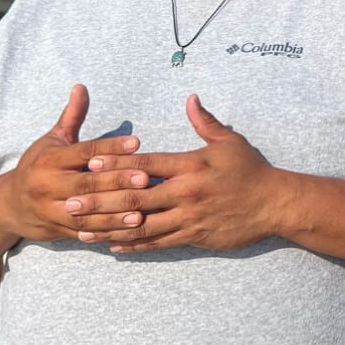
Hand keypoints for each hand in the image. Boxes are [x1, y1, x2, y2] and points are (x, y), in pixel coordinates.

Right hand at [0, 85, 144, 241]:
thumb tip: (81, 87)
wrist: (7, 206)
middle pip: (86, 183)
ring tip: (142, 210)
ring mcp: (51, 211)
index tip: (137, 142)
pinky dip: (107, 232)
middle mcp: (47, 185)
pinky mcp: (57, 230)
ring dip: (114, 213)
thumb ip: (71, 117)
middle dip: (116, 182)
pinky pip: (85, 233)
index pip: (84, 151)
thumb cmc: (37, 166)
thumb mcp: (52, 141)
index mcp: (49, 160)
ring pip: (86, 213)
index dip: (110, 147)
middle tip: (146, 178)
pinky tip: (129, 230)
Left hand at [66, 95, 281, 252]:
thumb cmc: (252, 170)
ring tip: (82, 230)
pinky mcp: (194, 236)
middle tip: (70, 203)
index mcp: (191, 165)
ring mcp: (189, 217)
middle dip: (100, 201)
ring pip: (142, 225)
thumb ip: (205, 122)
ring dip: (109, 228)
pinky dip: (134, 245)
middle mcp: (186, 192)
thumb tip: (190, 99)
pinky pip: (158, 243)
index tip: (89, 162)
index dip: (116, 163)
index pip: (146, 164)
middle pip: (135, 198)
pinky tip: (113, 246)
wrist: (274, 204)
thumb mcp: (230, 142)